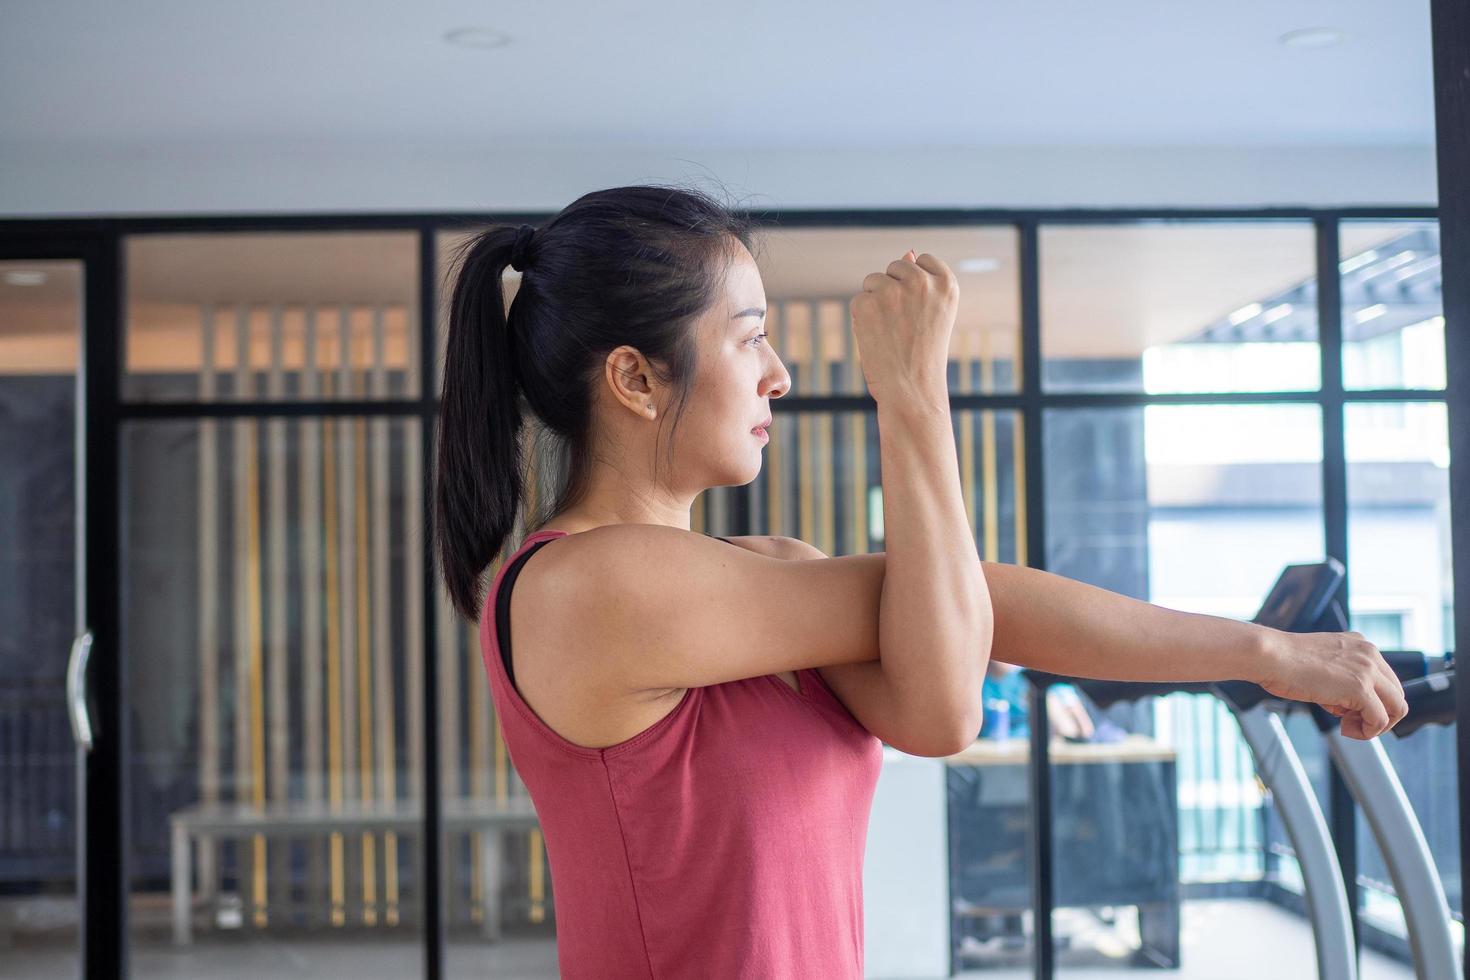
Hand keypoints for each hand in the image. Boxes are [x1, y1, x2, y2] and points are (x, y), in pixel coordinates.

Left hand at [848, 248, 958, 405]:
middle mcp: (922, 281)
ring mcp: (894, 290)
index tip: (919, 312)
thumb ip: (922, 280)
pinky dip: (862, 318)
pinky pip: (858, 300)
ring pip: (873, 280)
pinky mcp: (868, 302)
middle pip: (895, 266)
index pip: (921, 261)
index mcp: (947, 283)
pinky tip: (877, 338)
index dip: (914, 286)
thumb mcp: (932, 313)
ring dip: (876, 302)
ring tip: (891, 331)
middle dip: (893, 290)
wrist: (912, 389)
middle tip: (904, 326)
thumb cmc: (923, 354)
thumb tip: (908, 251)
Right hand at [1254, 627, 1407, 739]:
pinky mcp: (1360, 689)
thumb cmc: (1283, 660)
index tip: (1349, 711)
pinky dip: (1366, 731)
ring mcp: (1368, 671)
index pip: (1386, 680)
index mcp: (1361, 645)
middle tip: (1350, 722)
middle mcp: (1370, 654)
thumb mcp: (1322, 662)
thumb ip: (1341, 677)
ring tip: (1348, 727)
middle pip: (1397, 695)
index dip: (1372, 701)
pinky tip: (1345, 729)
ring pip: (1397, 708)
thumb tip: (1348, 706)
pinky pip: (1380, 720)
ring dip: (1376, 725)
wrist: (1269, 655)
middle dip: (1378, 714)